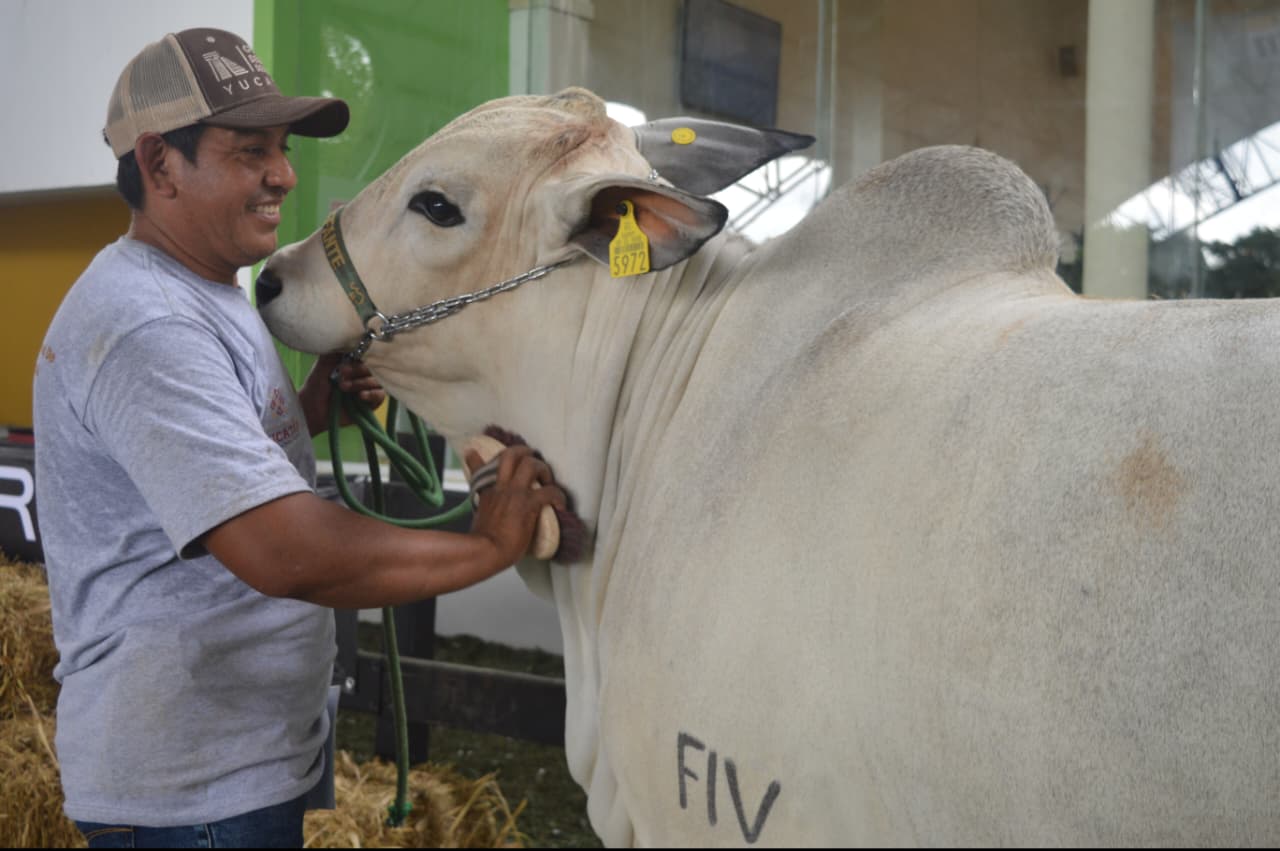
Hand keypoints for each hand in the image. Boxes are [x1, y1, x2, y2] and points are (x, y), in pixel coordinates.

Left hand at [299, 352, 386, 435]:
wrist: (312, 410)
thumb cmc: (316, 387)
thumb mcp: (322, 365)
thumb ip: (334, 352)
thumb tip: (347, 337)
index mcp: (354, 362)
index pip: (367, 354)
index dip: (359, 355)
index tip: (345, 360)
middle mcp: (363, 374)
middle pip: (374, 366)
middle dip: (358, 369)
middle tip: (342, 373)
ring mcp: (368, 388)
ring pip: (378, 380)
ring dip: (362, 382)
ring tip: (344, 387)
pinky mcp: (372, 403)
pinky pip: (380, 395)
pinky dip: (372, 394)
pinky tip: (360, 395)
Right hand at [466, 444, 566, 567]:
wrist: (486, 551)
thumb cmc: (483, 543)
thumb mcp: (478, 519)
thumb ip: (484, 509)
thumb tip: (488, 516)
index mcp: (488, 492)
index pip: (480, 467)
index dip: (479, 458)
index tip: (475, 454)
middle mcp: (501, 487)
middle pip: (511, 454)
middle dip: (525, 453)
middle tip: (533, 463)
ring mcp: (515, 493)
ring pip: (531, 464)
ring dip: (543, 469)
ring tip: (548, 481)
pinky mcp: (529, 504)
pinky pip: (551, 491)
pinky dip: (559, 496)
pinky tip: (560, 506)